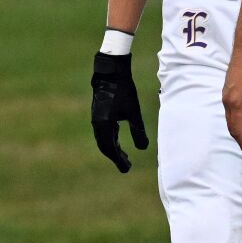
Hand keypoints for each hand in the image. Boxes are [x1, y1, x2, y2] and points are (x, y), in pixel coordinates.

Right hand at [91, 52, 147, 172]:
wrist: (111, 74)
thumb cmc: (123, 92)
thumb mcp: (133, 113)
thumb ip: (138, 130)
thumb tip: (143, 148)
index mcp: (103, 126)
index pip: (110, 148)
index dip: (118, 160)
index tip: (127, 169)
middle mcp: (97, 124)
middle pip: (105, 146)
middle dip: (116, 156)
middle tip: (127, 165)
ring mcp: (97, 119)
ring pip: (104, 138)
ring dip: (114, 148)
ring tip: (124, 156)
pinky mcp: (100, 113)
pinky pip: (105, 131)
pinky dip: (112, 138)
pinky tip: (118, 140)